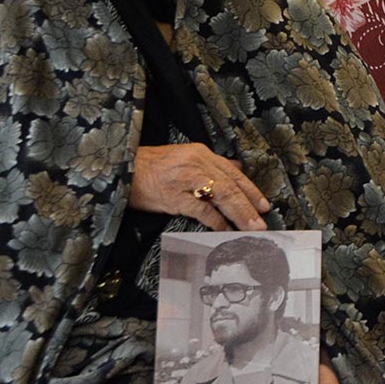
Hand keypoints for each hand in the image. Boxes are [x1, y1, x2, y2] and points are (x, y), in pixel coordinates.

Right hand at [131, 143, 268, 230]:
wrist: (121, 169)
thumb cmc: (151, 167)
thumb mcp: (184, 158)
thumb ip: (210, 164)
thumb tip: (235, 167)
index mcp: (201, 153)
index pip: (233, 172)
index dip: (250, 190)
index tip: (264, 205)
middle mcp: (196, 163)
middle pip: (231, 185)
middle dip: (249, 205)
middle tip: (262, 221)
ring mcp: (185, 179)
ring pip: (221, 196)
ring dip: (238, 214)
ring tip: (250, 228)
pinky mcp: (174, 196)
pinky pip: (201, 210)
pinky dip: (215, 221)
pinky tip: (224, 230)